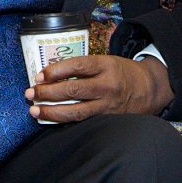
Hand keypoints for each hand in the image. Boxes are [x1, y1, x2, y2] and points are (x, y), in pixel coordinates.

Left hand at [25, 55, 173, 122]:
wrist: (151, 89)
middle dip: (48, 92)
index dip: (56, 70)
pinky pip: (83, 121)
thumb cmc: (122, 72)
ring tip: (34, 110)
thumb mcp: (107, 61)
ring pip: (76, 111)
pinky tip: (51, 119)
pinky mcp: (108, 119)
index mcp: (106, 65)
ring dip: (52, 111)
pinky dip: (64, 121)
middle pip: (73, 89)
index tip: (39, 75)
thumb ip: (84, 67)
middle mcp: (108, 85)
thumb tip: (51, 73)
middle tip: (30, 93)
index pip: (78, 66)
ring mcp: (108, 105)